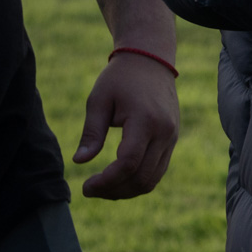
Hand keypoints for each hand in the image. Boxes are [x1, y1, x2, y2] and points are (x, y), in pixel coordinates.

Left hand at [74, 51, 179, 198]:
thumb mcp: (99, 100)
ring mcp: (172, 137)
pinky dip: (138, 180)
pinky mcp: (172, 139)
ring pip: (152, 179)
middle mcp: (164, 132)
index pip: (128, 164)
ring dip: (126, 190)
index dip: (106, 181)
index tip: (85, 186)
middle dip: (114, 191)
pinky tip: (118, 177)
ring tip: (103, 186)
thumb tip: (79, 162)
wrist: (151, 60)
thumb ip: (91, 133)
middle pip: (142, 178)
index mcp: (145, 121)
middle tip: (90, 189)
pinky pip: (157, 170)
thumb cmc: (120, 78)